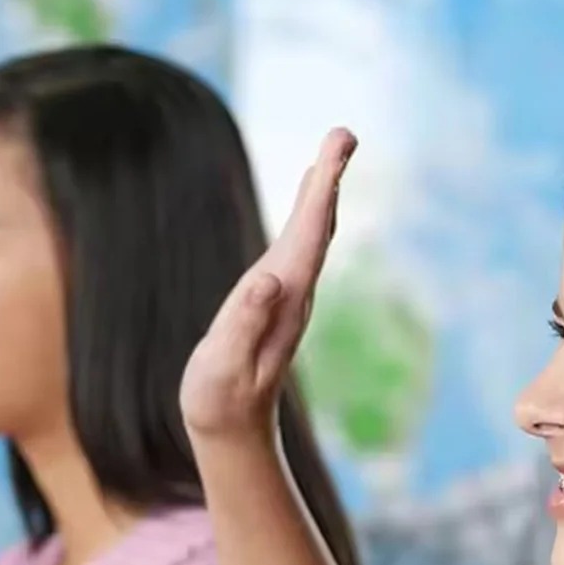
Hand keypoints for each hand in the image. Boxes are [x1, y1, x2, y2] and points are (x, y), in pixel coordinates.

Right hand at [181, 128, 356, 440]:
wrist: (232, 431)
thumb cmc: (219, 400)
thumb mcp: (224, 366)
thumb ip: (244, 324)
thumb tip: (270, 279)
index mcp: (282, 302)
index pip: (306, 237)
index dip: (321, 192)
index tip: (336, 151)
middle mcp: (293, 295)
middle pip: (317, 227)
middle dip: (329, 179)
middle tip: (344, 133)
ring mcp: (286, 298)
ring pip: (311, 234)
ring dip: (323, 191)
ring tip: (332, 152)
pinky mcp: (275, 301)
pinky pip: (297, 246)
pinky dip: (308, 215)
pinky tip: (311, 199)